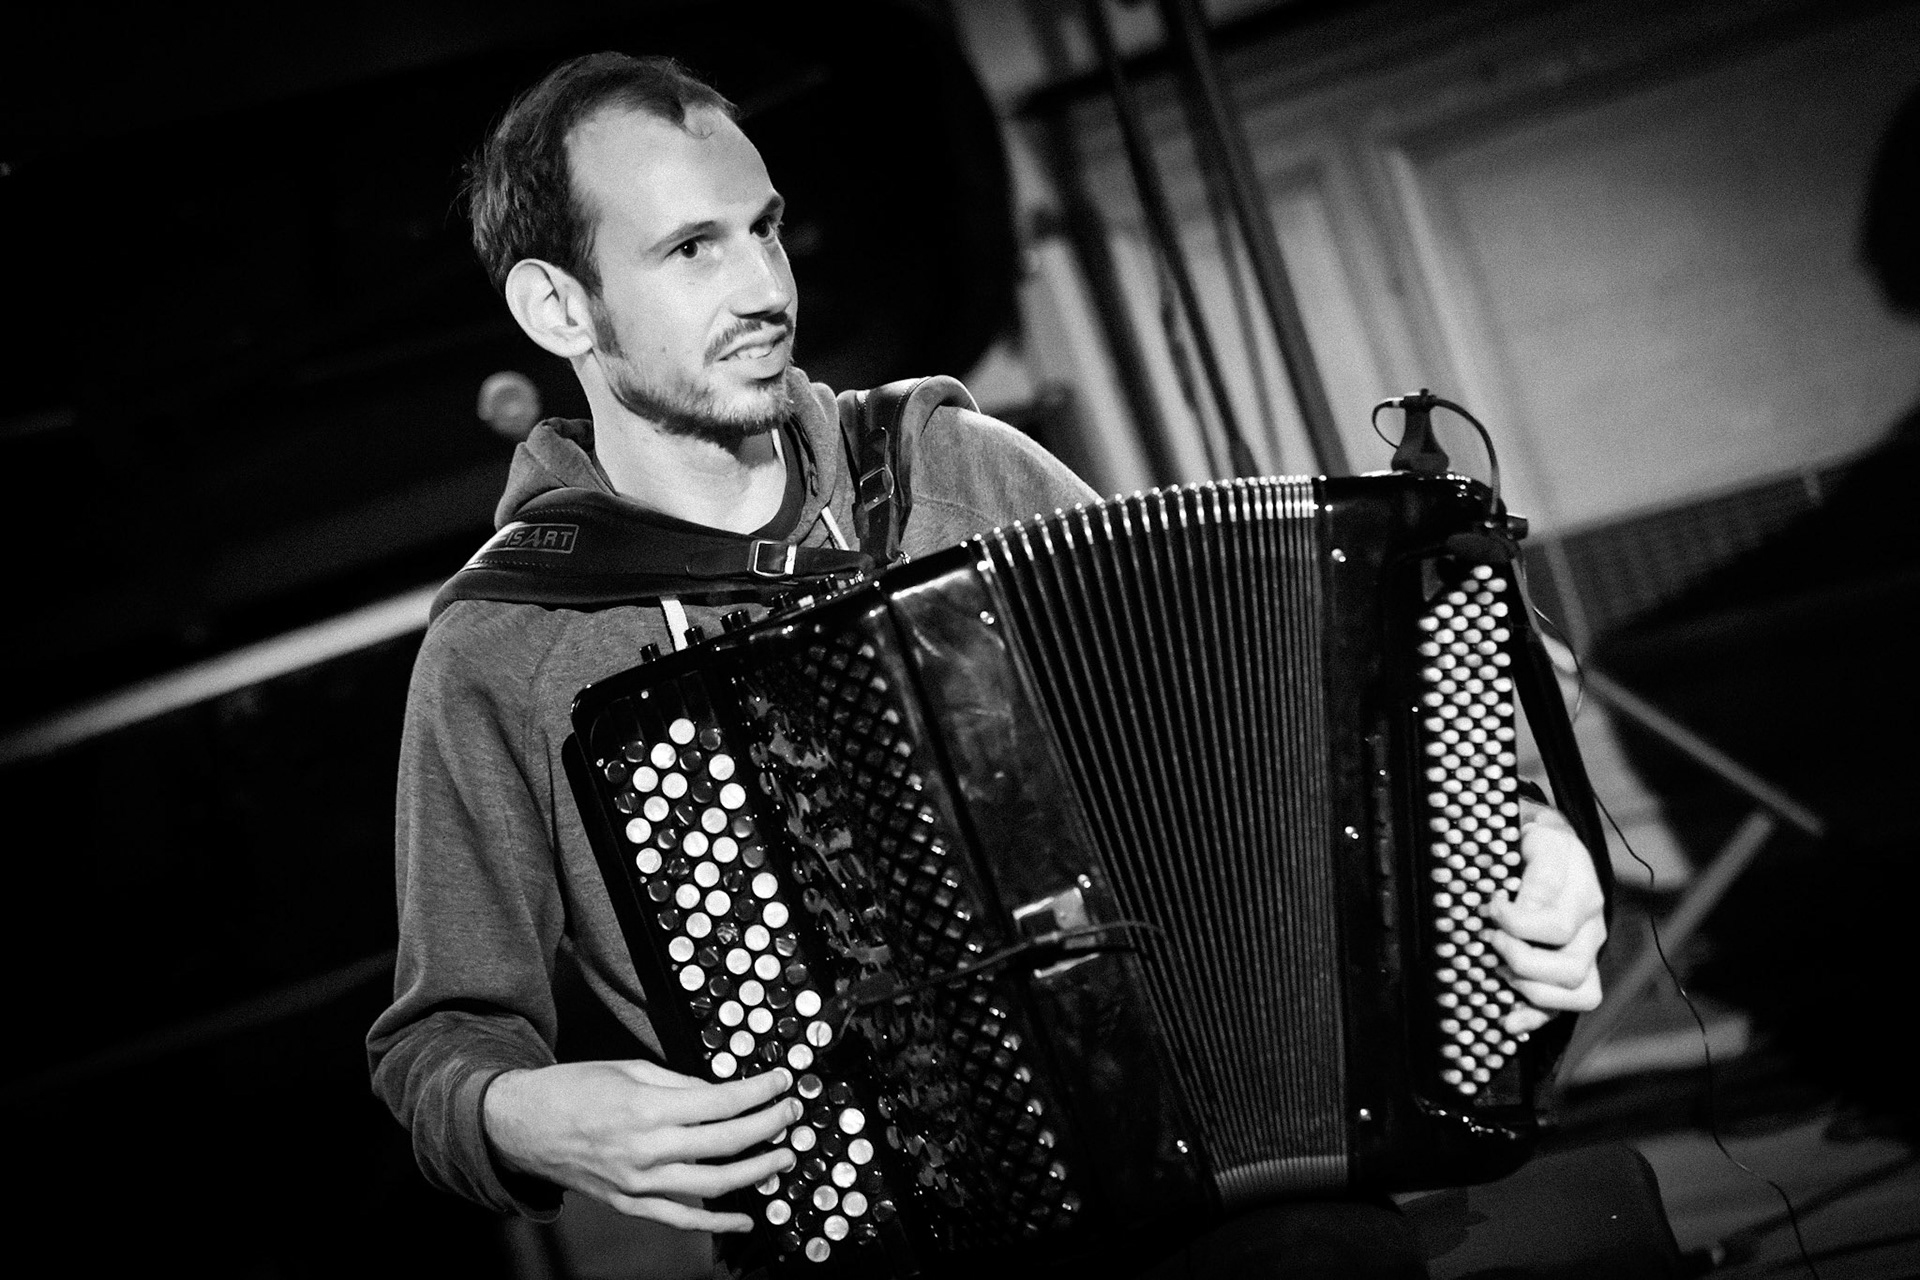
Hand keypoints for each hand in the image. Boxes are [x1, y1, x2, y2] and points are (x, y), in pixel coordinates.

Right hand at [483, 1059, 799, 1230]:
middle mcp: (647, 1150)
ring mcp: (639, 1183)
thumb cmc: (572, 1090)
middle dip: (768, 1127)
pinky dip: (716, 1221)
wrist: (522, 1126)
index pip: (722, 1102)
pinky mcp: (630, 1203)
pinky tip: (744, 1216)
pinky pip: (680, 1218)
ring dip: (755, 1172)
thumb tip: (719, 1091)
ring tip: (782, 1157)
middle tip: (790, 1114)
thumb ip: (679, 1082)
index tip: (781, 1082)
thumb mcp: (629, 1069)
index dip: (759, 1092)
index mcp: (648, 1109)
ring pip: (712, 1184)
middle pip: (726, 1142)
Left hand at [1484, 800, 1606, 1035]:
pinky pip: (1577, 1001)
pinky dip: (1541, 1014)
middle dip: (1516, 952)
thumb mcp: (1513, 823)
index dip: (1511, 916)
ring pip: (1576, 981)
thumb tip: (1483, 884)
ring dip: (1529, 984)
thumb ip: (1501, 846)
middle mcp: (1588, 906)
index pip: (1546, 903)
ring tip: (1499, 969)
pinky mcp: (1584, 964)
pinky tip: (1509, 1018)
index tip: (1488, 908)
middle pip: (1563, 947)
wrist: (1551, 841)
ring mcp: (1589, 940)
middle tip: (1489, 939)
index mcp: (1569, 864)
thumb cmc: (1522, 835)